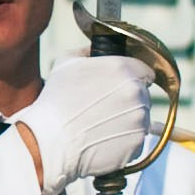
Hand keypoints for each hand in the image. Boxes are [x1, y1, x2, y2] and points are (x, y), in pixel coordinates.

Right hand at [18, 56, 153, 194]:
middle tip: (104, 108)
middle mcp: (136, 92)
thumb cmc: (54, 101)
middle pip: (143, 95)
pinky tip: (103, 139)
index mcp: (123, 68)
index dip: (133, 78)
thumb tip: (95, 50)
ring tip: (100, 125)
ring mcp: (139, 120)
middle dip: (128, 100)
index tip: (119, 87)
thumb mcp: (65, 63)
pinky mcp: (137, 144)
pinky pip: (136, 140)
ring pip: (141, 118)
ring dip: (127, 121)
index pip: (145, 71)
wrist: (50, 142)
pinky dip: (124, 141)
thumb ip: (87, 52)